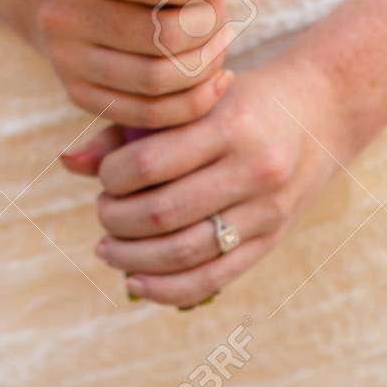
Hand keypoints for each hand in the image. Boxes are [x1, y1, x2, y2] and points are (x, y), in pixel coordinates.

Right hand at [34, 0, 263, 130]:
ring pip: (156, 80)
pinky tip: (215, 81)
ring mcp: (66, 59)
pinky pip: (146, 115)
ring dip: (205, 68)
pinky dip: (191, 103)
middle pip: (162, 36)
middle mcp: (65, 14)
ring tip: (221, 47)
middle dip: (208, 31)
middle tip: (222, 20)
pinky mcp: (77, 94)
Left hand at [64, 49, 357, 306]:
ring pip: (185, 253)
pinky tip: (136, 281)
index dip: (112, 177)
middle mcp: (253, 169)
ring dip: (133, 258)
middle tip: (101, 212)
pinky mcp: (271, 240)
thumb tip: (66, 163)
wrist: (320, 110)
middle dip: (117, 220)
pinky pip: (213, 279)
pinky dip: (166, 288)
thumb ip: (129, 127)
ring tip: (108, 247)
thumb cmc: (241, 98)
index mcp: (230, 125)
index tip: (102, 177)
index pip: (151, 162)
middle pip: (164, 213)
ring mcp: (266, 211)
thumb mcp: (193, 97)